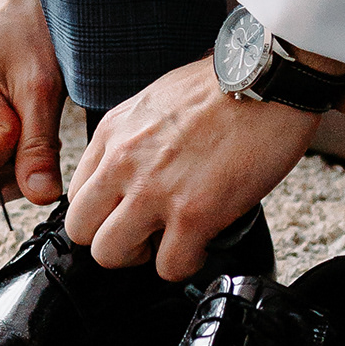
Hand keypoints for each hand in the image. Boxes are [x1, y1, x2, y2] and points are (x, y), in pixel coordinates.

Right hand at [0, 0, 64, 210]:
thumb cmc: (29, 21)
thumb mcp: (40, 84)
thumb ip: (38, 145)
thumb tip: (41, 197)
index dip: (12, 148)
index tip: (23, 107)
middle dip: (18, 155)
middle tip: (31, 107)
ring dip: (20, 146)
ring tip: (27, 100)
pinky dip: (18, 139)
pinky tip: (25, 106)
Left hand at [65, 57, 318, 279]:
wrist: (267, 78)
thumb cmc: (224, 85)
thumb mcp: (156, 100)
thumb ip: (135, 137)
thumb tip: (137, 167)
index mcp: (113, 133)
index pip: (76, 194)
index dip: (103, 211)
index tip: (127, 213)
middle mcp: (123, 162)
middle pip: (80, 230)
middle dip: (112, 239)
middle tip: (145, 233)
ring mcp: (154, 190)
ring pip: (110, 255)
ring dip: (143, 256)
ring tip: (172, 241)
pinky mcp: (193, 213)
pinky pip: (170, 267)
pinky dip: (186, 263)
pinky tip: (203, 244)